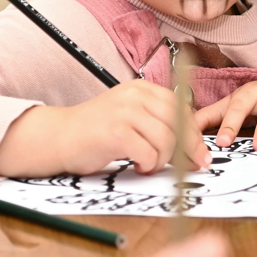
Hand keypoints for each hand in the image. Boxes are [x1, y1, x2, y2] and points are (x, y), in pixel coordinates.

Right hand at [0, 81, 209, 178]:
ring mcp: (125, 112)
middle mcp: (135, 96)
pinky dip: (149, 165)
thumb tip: (193, 147)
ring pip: (167, 139)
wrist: (56, 138)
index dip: (194, 133)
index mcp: (142, 89)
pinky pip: (149, 153)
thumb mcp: (130, 117)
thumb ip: (158, 123)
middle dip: (188, 149)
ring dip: (163, 160)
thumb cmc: (95, 133)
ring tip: (148, 164)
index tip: (200, 154)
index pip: (181, 108)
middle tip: (189, 166)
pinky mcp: (116, 132)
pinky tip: (137, 166)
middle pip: (179, 122)